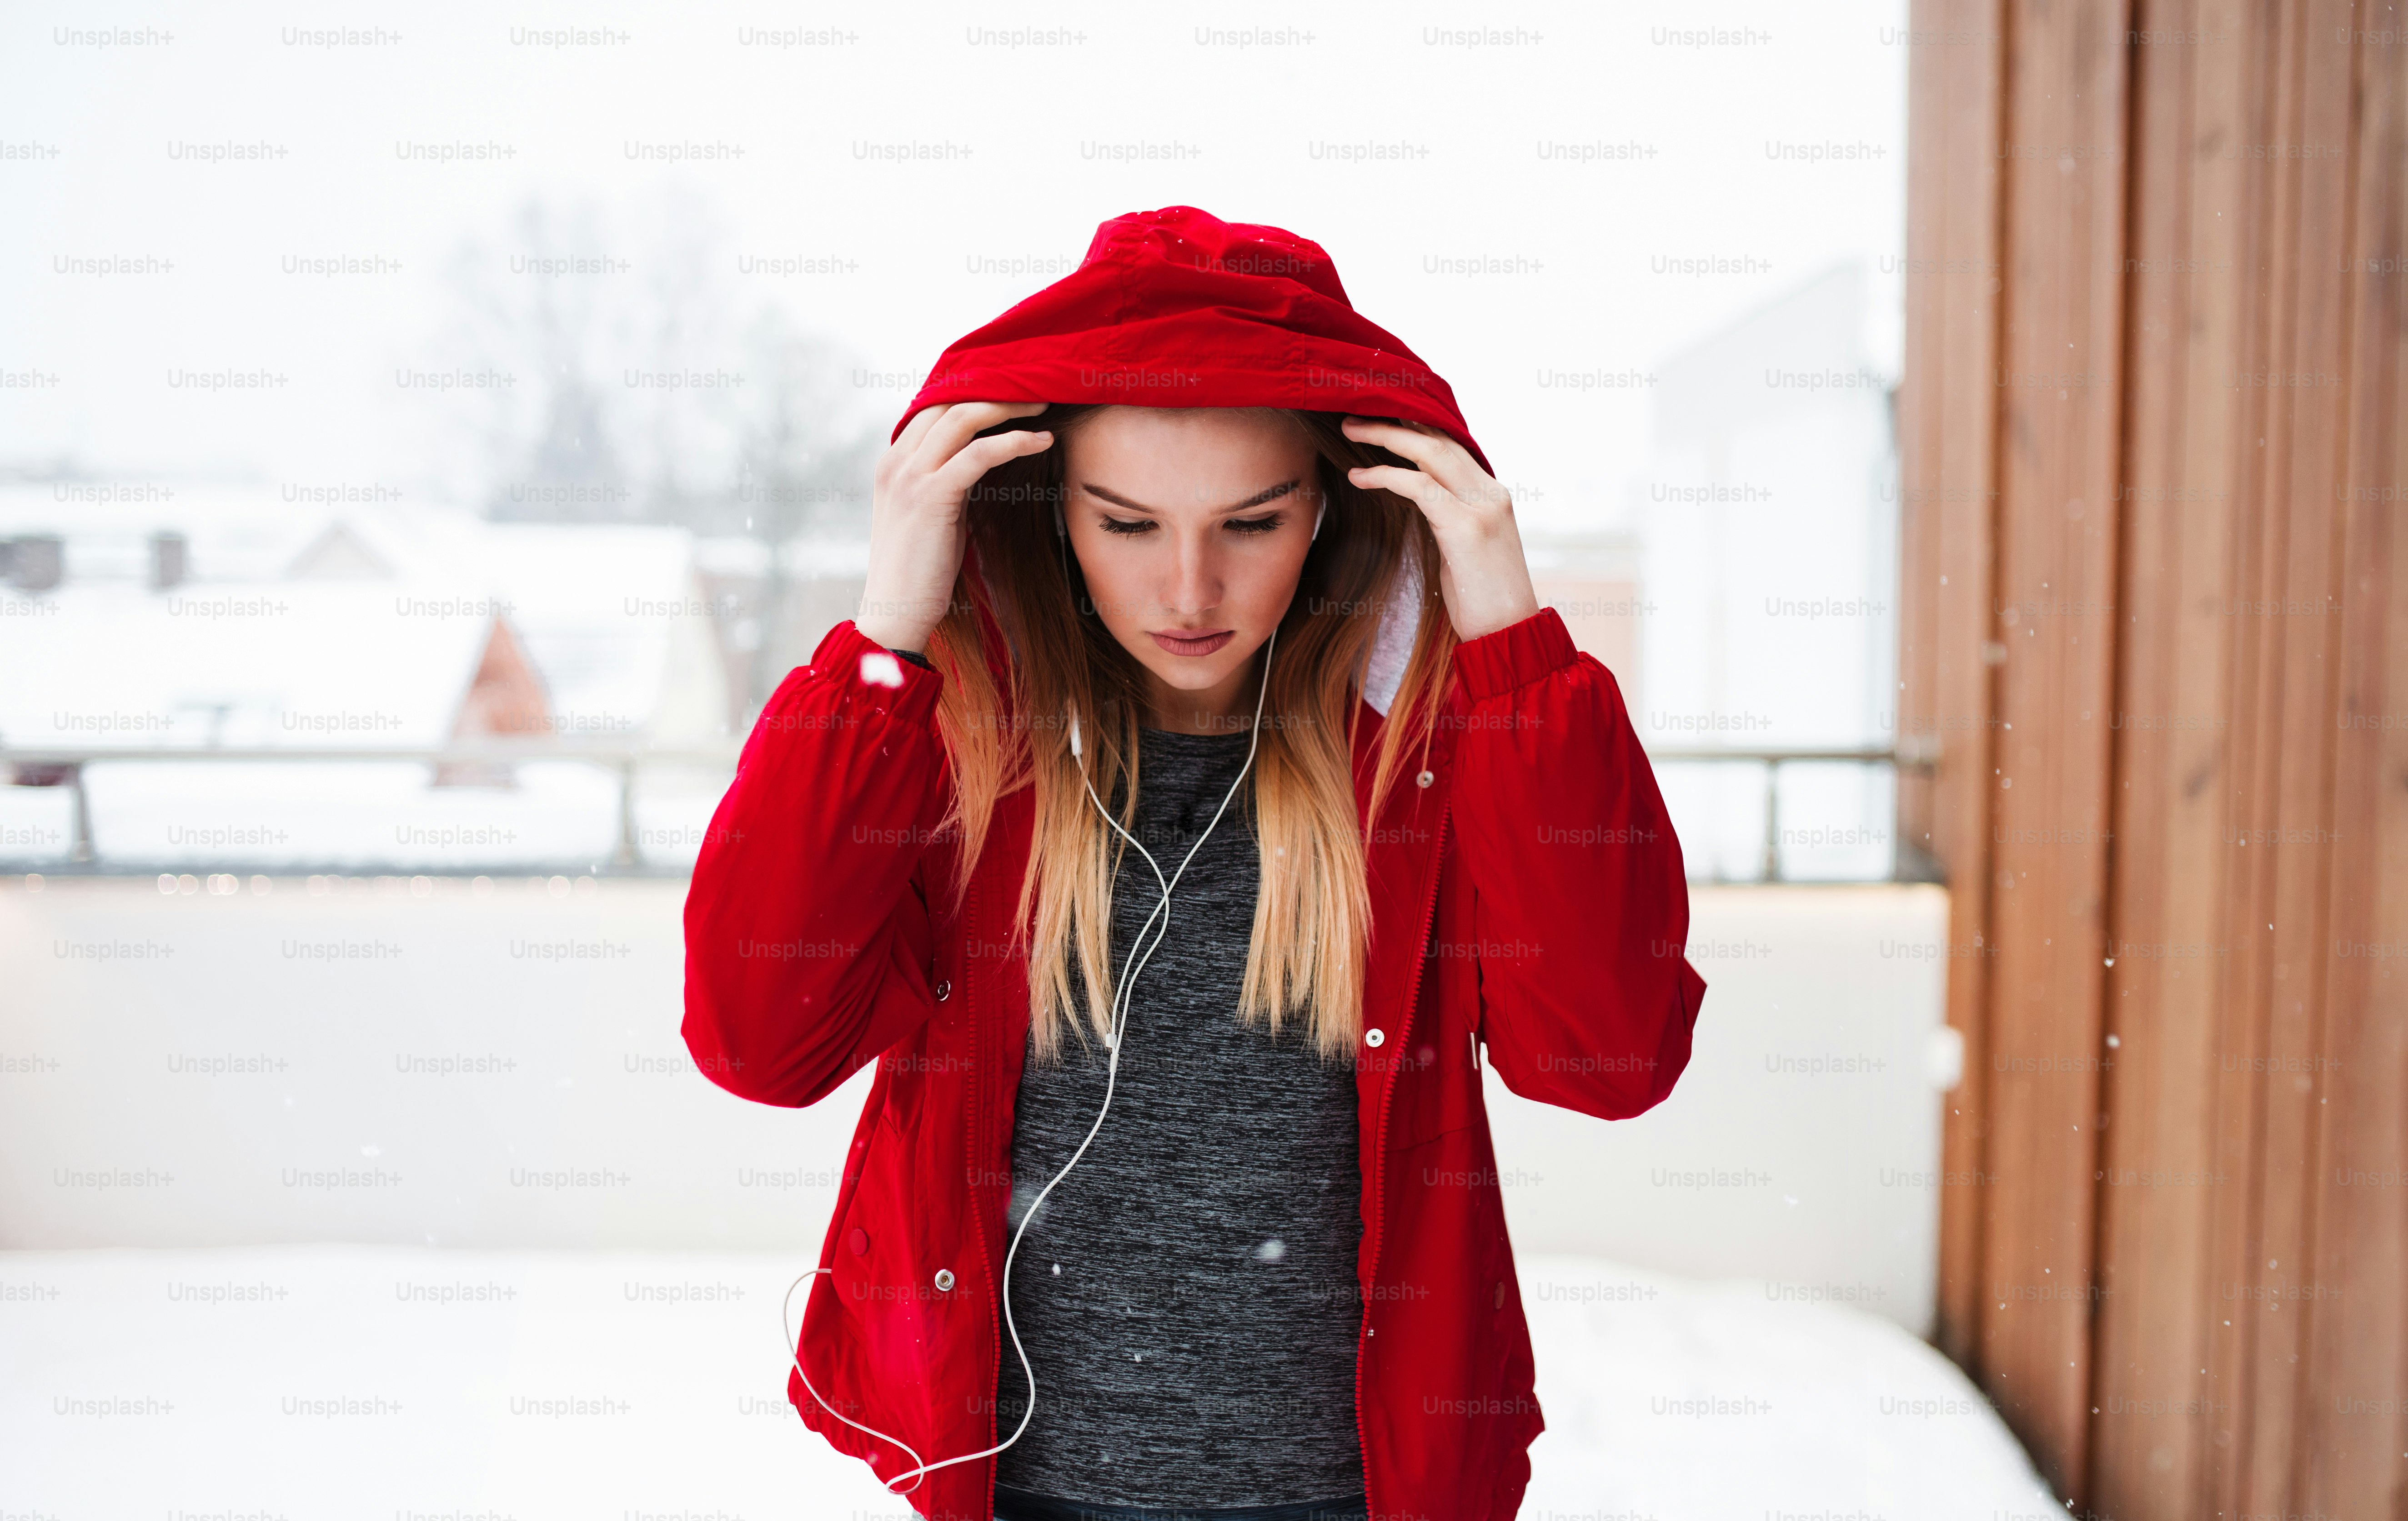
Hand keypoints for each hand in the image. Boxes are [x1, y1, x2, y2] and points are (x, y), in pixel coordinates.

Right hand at [856, 401, 1053, 653]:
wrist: (895, 612)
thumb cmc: (920, 569)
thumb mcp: (933, 512)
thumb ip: (948, 479)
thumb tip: (982, 456)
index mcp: (893, 461)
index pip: (934, 407)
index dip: (975, 393)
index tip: (1013, 392)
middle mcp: (896, 461)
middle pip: (949, 402)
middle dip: (996, 391)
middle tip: (1036, 390)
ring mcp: (909, 476)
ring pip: (963, 418)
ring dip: (1009, 407)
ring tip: (1044, 407)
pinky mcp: (931, 496)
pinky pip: (979, 454)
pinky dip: (1014, 441)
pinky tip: (1041, 441)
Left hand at [1341, 417, 1540, 640]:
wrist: (1511, 635)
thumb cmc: (1482, 601)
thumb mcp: (1464, 549)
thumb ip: (1447, 519)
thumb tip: (1415, 502)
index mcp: (1492, 495)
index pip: (1452, 444)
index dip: (1415, 426)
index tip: (1381, 416)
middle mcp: (1491, 493)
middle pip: (1439, 439)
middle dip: (1394, 422)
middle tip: (1354, 416)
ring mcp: (1482, 507)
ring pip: (1429, 452)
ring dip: (1385, 436)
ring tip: (1349, 430)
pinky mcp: (1466, 528)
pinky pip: (1419, 487)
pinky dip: (1385, 475)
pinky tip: (1358, 477)